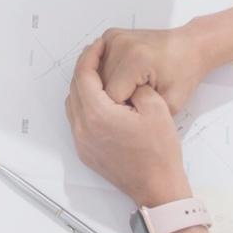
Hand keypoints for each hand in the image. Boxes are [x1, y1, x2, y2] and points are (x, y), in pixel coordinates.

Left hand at [65, 40, 189, 206]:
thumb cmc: (159, 152)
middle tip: (99, 56)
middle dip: (85, 69)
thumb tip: (124, 80)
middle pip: (74, 89)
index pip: (83, 76)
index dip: (90, 56)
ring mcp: (82, 142)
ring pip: (73, 105)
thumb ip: (135, 86)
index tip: (98, 45)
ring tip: (101, 76)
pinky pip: (77, 121)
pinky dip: (85, 106)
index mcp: (97, 115)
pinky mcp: (85, 152)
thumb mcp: (156, 107)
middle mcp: (83, 128)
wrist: (158, 187)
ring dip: (83, 87)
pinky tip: (102, 101)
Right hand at [96, 25, 211, 114]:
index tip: (138, 110)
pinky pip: (99, 63)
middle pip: (101, 85)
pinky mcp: (110, 35)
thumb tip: (120, 121)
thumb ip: (145, 114)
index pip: (112, 96)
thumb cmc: (184, 71)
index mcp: (136, 60)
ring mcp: (113, 37)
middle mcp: (120, 44)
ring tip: (132, 87)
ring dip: (109, 86)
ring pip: (97, 75)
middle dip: (116, 98)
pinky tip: (125, 77)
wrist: (190, 46)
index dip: (124, 109)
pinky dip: (108, 74)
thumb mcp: (171, 103)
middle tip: (137, 99)